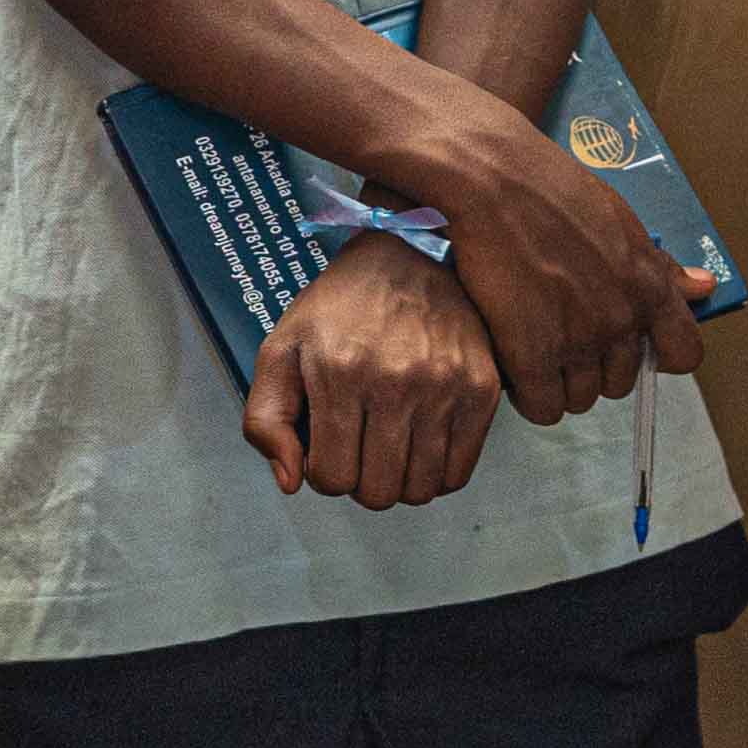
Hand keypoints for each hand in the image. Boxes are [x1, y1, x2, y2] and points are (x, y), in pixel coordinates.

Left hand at [240, 236, 499, 507]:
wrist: (408, 254)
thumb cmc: (339, 307)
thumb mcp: (281, 348)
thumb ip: (266, 419)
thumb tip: (291, 481)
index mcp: (340, 372)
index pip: (332, 477)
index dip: (323, 474)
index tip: (328, 450)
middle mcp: (396, 382)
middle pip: (378, 493)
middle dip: (360, 482)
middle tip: (359, 449)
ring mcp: (444, 386)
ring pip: (420, 491)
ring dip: (398, 482)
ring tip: (389, 447)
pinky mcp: (481, 388)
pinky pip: (458, 474)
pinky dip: (436, 475)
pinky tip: (419, 444)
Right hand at [401, 85, 712, 426]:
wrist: (496, 178)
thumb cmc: (553, 188)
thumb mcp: (621, 220)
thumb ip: (660, 266)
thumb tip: (704, 287)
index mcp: (650, 286)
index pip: (684, 354)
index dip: (660, 357)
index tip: (633, 347)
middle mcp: (622, 319)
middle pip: (621, 382)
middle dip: (596, 369)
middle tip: (565, 340)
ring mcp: (578, 339)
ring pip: (581, 399)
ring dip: (559, 384)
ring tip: (536, 351)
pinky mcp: (533, 353)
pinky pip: (543, 407)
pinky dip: (529, 396)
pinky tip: (516, 365)